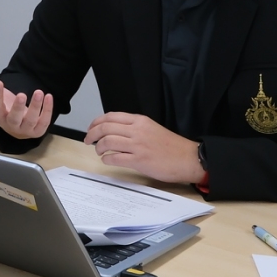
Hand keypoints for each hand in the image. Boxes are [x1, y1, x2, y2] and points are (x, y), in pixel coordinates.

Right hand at [0, 58, 51, 139]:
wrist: (18, 127)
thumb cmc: (4, 108)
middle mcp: (10, 124)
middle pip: (14, 117)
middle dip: (18, 107)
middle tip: (21, 94)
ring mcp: (25, 129)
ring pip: (30, 120)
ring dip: (35, 106)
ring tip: (39, 92)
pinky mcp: (38, 130)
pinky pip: (44, 121)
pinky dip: (47, 110)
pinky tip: (48, 96)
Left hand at [84, 112, 205, 184]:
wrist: (188, 158)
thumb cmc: (172, 146)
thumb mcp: (152, 129)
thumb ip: (135, 128)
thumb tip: (115, 132)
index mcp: (140, 121)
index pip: (111, 117)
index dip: (96, 122)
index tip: (91, 128)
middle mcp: (137, 130)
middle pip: (105, 128)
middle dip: (92, 134)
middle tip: (88, 140)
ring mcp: (137, 145)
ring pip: (107, 142)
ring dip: (99, 147)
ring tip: (99, 151)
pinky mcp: (139, 160)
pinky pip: (115, 158)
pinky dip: (107, 159)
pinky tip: (108, 160)